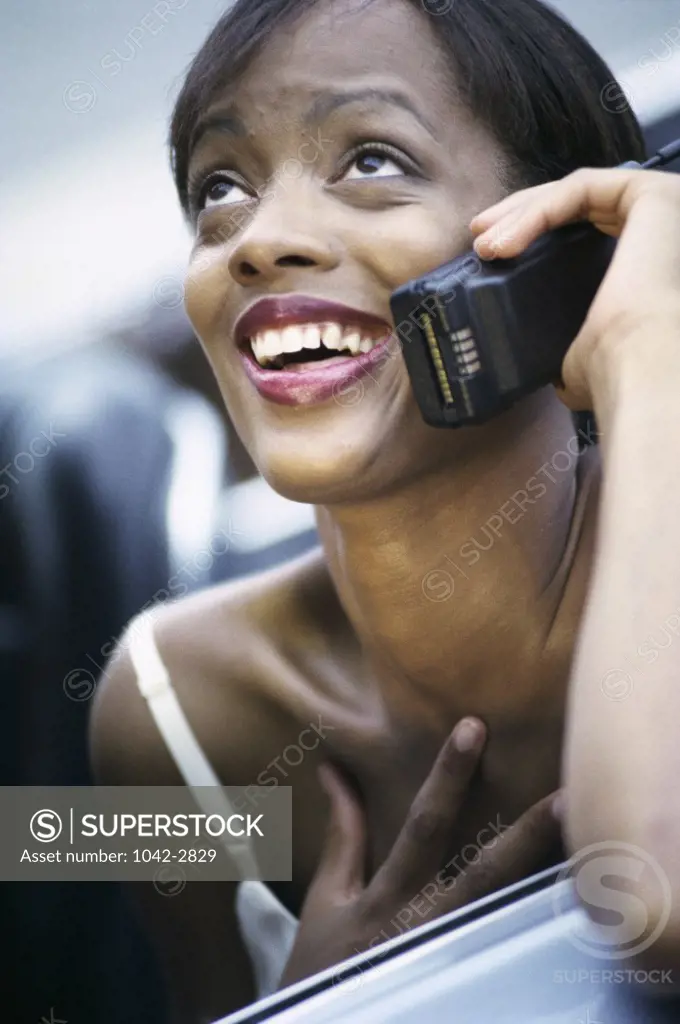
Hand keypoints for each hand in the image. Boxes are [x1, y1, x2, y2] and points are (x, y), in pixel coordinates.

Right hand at [279, 718, 560, 987]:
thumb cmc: (325, 960)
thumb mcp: (327, 896)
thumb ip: (343, 831)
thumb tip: (334, 767)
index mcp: (390, 897)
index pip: (424, 826)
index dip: (448, 778)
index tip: (472, 731)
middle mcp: (429, 924)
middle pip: (486, 874)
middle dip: (526, 834)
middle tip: (564, 796)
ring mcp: (453, 953)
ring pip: (507, 908)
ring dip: (543, 870)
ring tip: (574, 828)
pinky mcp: (467, 973)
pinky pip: (507, 937)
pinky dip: (534, 909)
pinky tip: (564, 882)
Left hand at [469, 167, 679, 410]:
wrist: (637, 363)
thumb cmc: (616, 367)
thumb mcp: (583, 350)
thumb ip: (574, 347)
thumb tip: (558, 378)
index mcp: (648, 259)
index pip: (584, 228)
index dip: (534, 231)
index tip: (490, 252)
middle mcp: (660, 227)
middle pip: (576, 205)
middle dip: (519, 216)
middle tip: (479, 239)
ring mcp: (661, 204)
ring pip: (573, 194)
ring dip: (521, 214)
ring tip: (483, 246)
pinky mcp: (650, 192)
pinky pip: (580, 188)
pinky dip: (537, 211)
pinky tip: (506, 241)